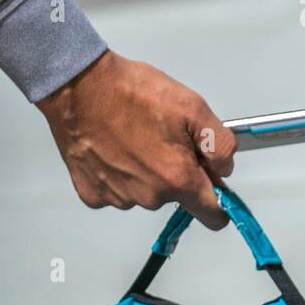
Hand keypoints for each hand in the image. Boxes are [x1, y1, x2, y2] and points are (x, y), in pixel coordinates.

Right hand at [37, 51, 236, 229]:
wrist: (80, 89)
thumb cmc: (133, 93)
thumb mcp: (192, 107)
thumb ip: (219, 144)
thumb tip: (224, 168)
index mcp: (178, 179)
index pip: (213, 216)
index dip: (219, 203)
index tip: (214, 186)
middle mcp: (150, 198)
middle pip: (176, 197)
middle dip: (176, 172)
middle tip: (162, 137)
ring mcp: (120, 199)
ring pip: (145, 193)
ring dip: (145, 172)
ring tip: (133, 137)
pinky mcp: (94, 195)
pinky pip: (116, 191)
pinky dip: (118, 174)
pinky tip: (112, 148)